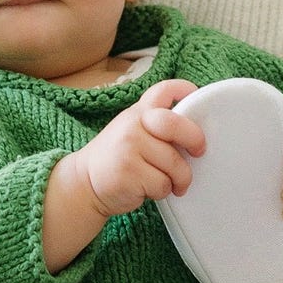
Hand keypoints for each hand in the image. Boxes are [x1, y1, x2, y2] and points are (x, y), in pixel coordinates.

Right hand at [77, 79, 204, 219]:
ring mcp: (129, 147)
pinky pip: (163, 184)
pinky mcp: (129, 172)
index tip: (196, 96)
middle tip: (198, 152)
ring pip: (175, 164)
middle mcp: (133, 125)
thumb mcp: (132, 129)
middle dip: (195, 141)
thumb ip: (157, 124)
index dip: (185, 90)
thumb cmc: (117, 157)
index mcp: (138, 112)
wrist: (84, 182)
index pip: (163, 90)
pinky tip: (148, 189)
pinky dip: (162, 192)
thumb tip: (196, 130)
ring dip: (178, 179)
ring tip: (167, 181)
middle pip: (176, 126)